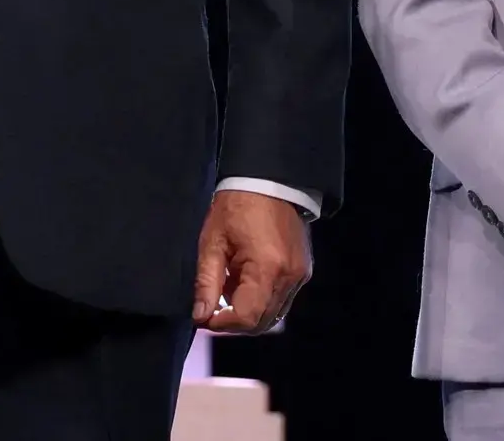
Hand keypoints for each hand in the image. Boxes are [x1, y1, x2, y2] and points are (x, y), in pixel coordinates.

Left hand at [193, 190, 310, 334]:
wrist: (269, 179)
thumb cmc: (237, 205)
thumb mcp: (213, 242)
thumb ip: (206, 283)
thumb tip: (200, 316)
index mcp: (267, 267)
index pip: (246, 318)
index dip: (222, 324)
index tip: (204, 317)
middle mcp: (290, 276)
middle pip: (262, 323)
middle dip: (234, 321)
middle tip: (212, 306)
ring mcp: (300, 274)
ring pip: (273, 314)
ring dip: (249, 311)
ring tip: (229, 285)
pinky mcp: (303, 270)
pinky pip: (282, 299)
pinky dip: (262, 299)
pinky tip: (245, 278)